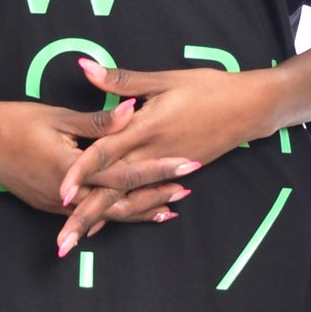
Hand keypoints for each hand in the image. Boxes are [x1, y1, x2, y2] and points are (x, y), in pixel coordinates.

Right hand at [0, 89, 199, 246]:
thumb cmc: (16, 121)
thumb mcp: (59, 117)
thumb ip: (98, 121)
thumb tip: (132, 110)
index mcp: (73, 171)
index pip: (127, 174)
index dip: (160, 170)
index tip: (187, 165)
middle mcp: (67, 196)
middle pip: (123, 204)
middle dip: (157, 197)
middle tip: (187, 190)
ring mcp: (57, 205)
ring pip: (107, 215)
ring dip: (139, 211)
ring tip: (168, 208)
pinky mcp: (49, 205)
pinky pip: (89, 215)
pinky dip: (112, 214)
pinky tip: (128, 214)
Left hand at [53, 56, 274, 251]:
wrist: (250, 109)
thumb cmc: (207, 88)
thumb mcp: (163, 80)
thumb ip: (121, 80)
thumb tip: (84, 65)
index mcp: (145, 130)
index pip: (105, 153)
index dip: (81, 172)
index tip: (60, 193)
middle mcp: (152, 156)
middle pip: (111, 191)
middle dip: (84, 217)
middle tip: (60, 246)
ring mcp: (163, 170)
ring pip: (125, 200)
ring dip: (99, 221)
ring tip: (73, 243)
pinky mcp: (172, 175)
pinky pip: (142, 197)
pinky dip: (122, 212)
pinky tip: (103, 225)